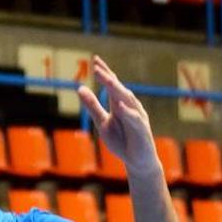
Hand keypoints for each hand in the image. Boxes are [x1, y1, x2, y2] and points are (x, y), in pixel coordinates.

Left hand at [76, 55, 160, 174]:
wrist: (137, 161)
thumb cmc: (121, 140)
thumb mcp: (102, 122)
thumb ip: (92, 106)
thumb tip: (79, 88)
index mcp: (119, 104)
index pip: (112, 84)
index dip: (104, 72)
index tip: (95, 59)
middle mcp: (130, 107)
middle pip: (118, 89)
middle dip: (108, 78)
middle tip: (96, 67)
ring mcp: (137, 117)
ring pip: (127, 100)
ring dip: (116, 89)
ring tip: (106, 79)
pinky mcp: (142, 130)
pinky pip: (135, 119)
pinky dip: (127, 112)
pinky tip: (120, 106)